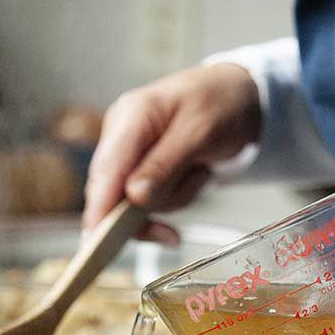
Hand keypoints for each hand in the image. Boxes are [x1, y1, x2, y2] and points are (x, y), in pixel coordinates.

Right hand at [82, 63, 261, 238]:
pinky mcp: (141, 171)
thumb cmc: (221, 103)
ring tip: (200, 168)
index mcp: (131, 116)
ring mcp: (130, 155)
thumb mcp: (201, 131)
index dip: (99, 206)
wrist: (238, 96)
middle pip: (115, 193)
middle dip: (155, 202)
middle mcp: (122, 136)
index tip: (96, 238)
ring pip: (137, 204)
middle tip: (192, 188)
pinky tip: (195, 176)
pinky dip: (177, 197)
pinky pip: (151, 202)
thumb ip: (166, 163)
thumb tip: (134, 195)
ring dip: (175, 196)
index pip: (106, 169)